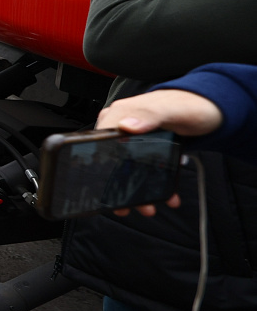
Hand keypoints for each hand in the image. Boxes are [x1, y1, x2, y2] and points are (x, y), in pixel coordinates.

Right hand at [97, 87, 219, 215]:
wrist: (212, 107)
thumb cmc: (192, 104)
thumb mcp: (171, 109)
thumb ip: (149, 115)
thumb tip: (125, 126)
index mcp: (120, 113)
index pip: (98, 140)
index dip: (101, 165)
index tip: (107, 186)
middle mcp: (122, 124)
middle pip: (111, 158)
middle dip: (120, 185)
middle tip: (130, 205)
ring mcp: (133, 136)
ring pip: (126, 167)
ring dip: (137, 190)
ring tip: (147, 206)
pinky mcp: (145, 145)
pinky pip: (142, 166)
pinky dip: (152, 183)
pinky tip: (165, 195)